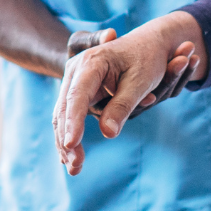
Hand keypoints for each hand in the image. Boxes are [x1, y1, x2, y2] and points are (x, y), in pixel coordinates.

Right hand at [55, 13, 204, 174]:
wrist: (147, 42)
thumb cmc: (146, 58)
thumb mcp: (140, 81)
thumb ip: (122, 105)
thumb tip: (107, 133)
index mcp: (91, 63)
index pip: (77, 97)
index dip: (73, 122)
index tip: (72, 145)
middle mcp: (76, 71)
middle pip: (64, 109)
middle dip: (67, 139)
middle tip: (75, 167)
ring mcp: (75, 81)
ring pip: (63, 115)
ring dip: (66, 142)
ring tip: (75, 168)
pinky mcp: (80, 92)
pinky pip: (70, 116)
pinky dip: (71, 136)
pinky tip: (71, 158)